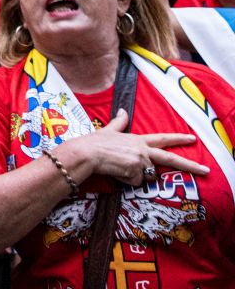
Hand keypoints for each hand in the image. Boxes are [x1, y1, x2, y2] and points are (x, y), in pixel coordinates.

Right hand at [72, 109, 209, 185]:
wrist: (86, 153)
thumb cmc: (94, 143)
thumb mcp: (108, 130)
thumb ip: (119, 122)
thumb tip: (124, 111)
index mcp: (138, 140)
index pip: (162, 138)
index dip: (178, 138)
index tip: (192, 139)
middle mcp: (143, 150)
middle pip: (170, 158)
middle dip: (191, 165)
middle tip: (206, 170)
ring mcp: (140, 161)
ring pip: (146, 176)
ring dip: (134, 176)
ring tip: (117, 167)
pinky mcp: (136, 172)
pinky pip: (135, 182)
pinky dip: (126, 181)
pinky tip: (116, 173)